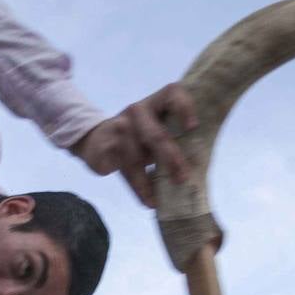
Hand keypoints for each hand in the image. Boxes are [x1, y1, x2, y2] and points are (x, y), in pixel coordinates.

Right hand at [71, 82, 196, 207]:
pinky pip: (125, 172)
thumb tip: (199, 164)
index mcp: (154, 103)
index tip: (193, 127)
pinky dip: (139, 189)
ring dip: (150, 183)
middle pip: (156, 136)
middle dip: (171, 159)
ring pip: (137, 160)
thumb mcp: (153, 128)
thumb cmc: (137, 137)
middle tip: (182, 179)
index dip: (184, 107)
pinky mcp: (105, 148)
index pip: (171, 93)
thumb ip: (173, 137)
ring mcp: (119, 129)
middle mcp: (136, 112)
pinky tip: (148, 200)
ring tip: (161, 200)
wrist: (95, 140)